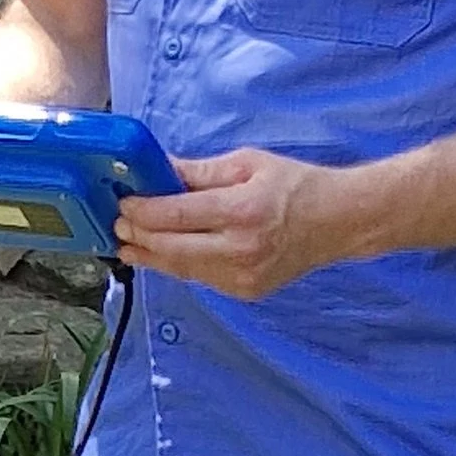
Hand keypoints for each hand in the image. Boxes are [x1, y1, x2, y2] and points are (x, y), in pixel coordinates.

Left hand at [114, 148, 352, 299]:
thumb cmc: (294, 186)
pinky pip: (201, 279)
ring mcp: (243, 276)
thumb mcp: (247, 163)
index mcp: (242, 211)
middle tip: (117, 228)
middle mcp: (241, 249)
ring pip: (182, 270)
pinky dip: (180, 266)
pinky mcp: (245, 291)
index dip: (142, 212)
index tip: (122, 205)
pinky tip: (164, 255)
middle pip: (171, 249)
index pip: (176, 216)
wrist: (337, 222)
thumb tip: (158, 168)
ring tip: (129, 247)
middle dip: (139, 238)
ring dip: (152, 257)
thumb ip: (199, 171)